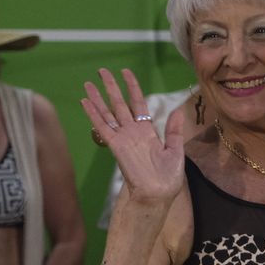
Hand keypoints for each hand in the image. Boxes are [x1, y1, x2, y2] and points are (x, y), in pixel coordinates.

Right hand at [83, 68, 185, 206]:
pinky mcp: (116, 145)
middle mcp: (132, 132)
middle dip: (111, 87)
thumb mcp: (176, 150)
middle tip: (102, 70)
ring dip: (98, 97)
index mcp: (147, 131)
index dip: (132, 87)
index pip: (138, 103)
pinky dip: (93, 114)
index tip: (126, 72)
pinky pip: (103, 126)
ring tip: (88, 82)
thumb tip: (178, 110)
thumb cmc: (168, 177)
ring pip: (108, 113)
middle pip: (119, 104)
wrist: (158, 194)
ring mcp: (123, 138)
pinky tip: (85, 101)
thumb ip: (174, 131)